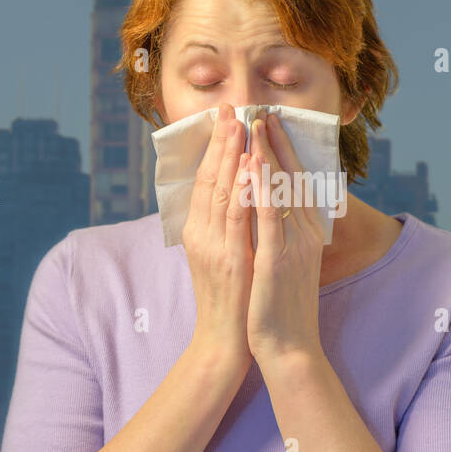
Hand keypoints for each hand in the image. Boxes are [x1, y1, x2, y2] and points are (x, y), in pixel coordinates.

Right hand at [181, 102, 254, 377]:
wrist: (226, 344)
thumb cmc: (233, 303)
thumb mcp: (226, 260)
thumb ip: (228, 230)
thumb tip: (239, 201)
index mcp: (201, 232)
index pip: (207, 180)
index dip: (216, 148)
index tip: (226, 118)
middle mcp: (203, 235)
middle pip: (211, 178)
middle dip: (222, 141)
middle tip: (231, 107)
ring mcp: (215, 246)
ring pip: (222, 191)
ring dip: (231, 155)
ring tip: (240, 124)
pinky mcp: (232, 259)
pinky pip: (238, 218)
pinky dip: (242, 190)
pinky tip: (249, 167)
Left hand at [245, 111, 326, 365]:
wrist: (288, 348)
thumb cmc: (281, 307)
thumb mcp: (286, 263)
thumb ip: (284, 234)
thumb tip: (274, 210)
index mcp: (305, 233)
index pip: (295, 182)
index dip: (282, 150)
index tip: (270, 122)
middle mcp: (304, 233)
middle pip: (291, 177)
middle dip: (275, 142)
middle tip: (263, 110)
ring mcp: (292, 244)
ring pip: (280, 189)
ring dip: (268, 154)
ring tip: (256, 124)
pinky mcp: (276, 259)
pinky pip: (268, 216)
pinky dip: (262, 187)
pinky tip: (253, 164)